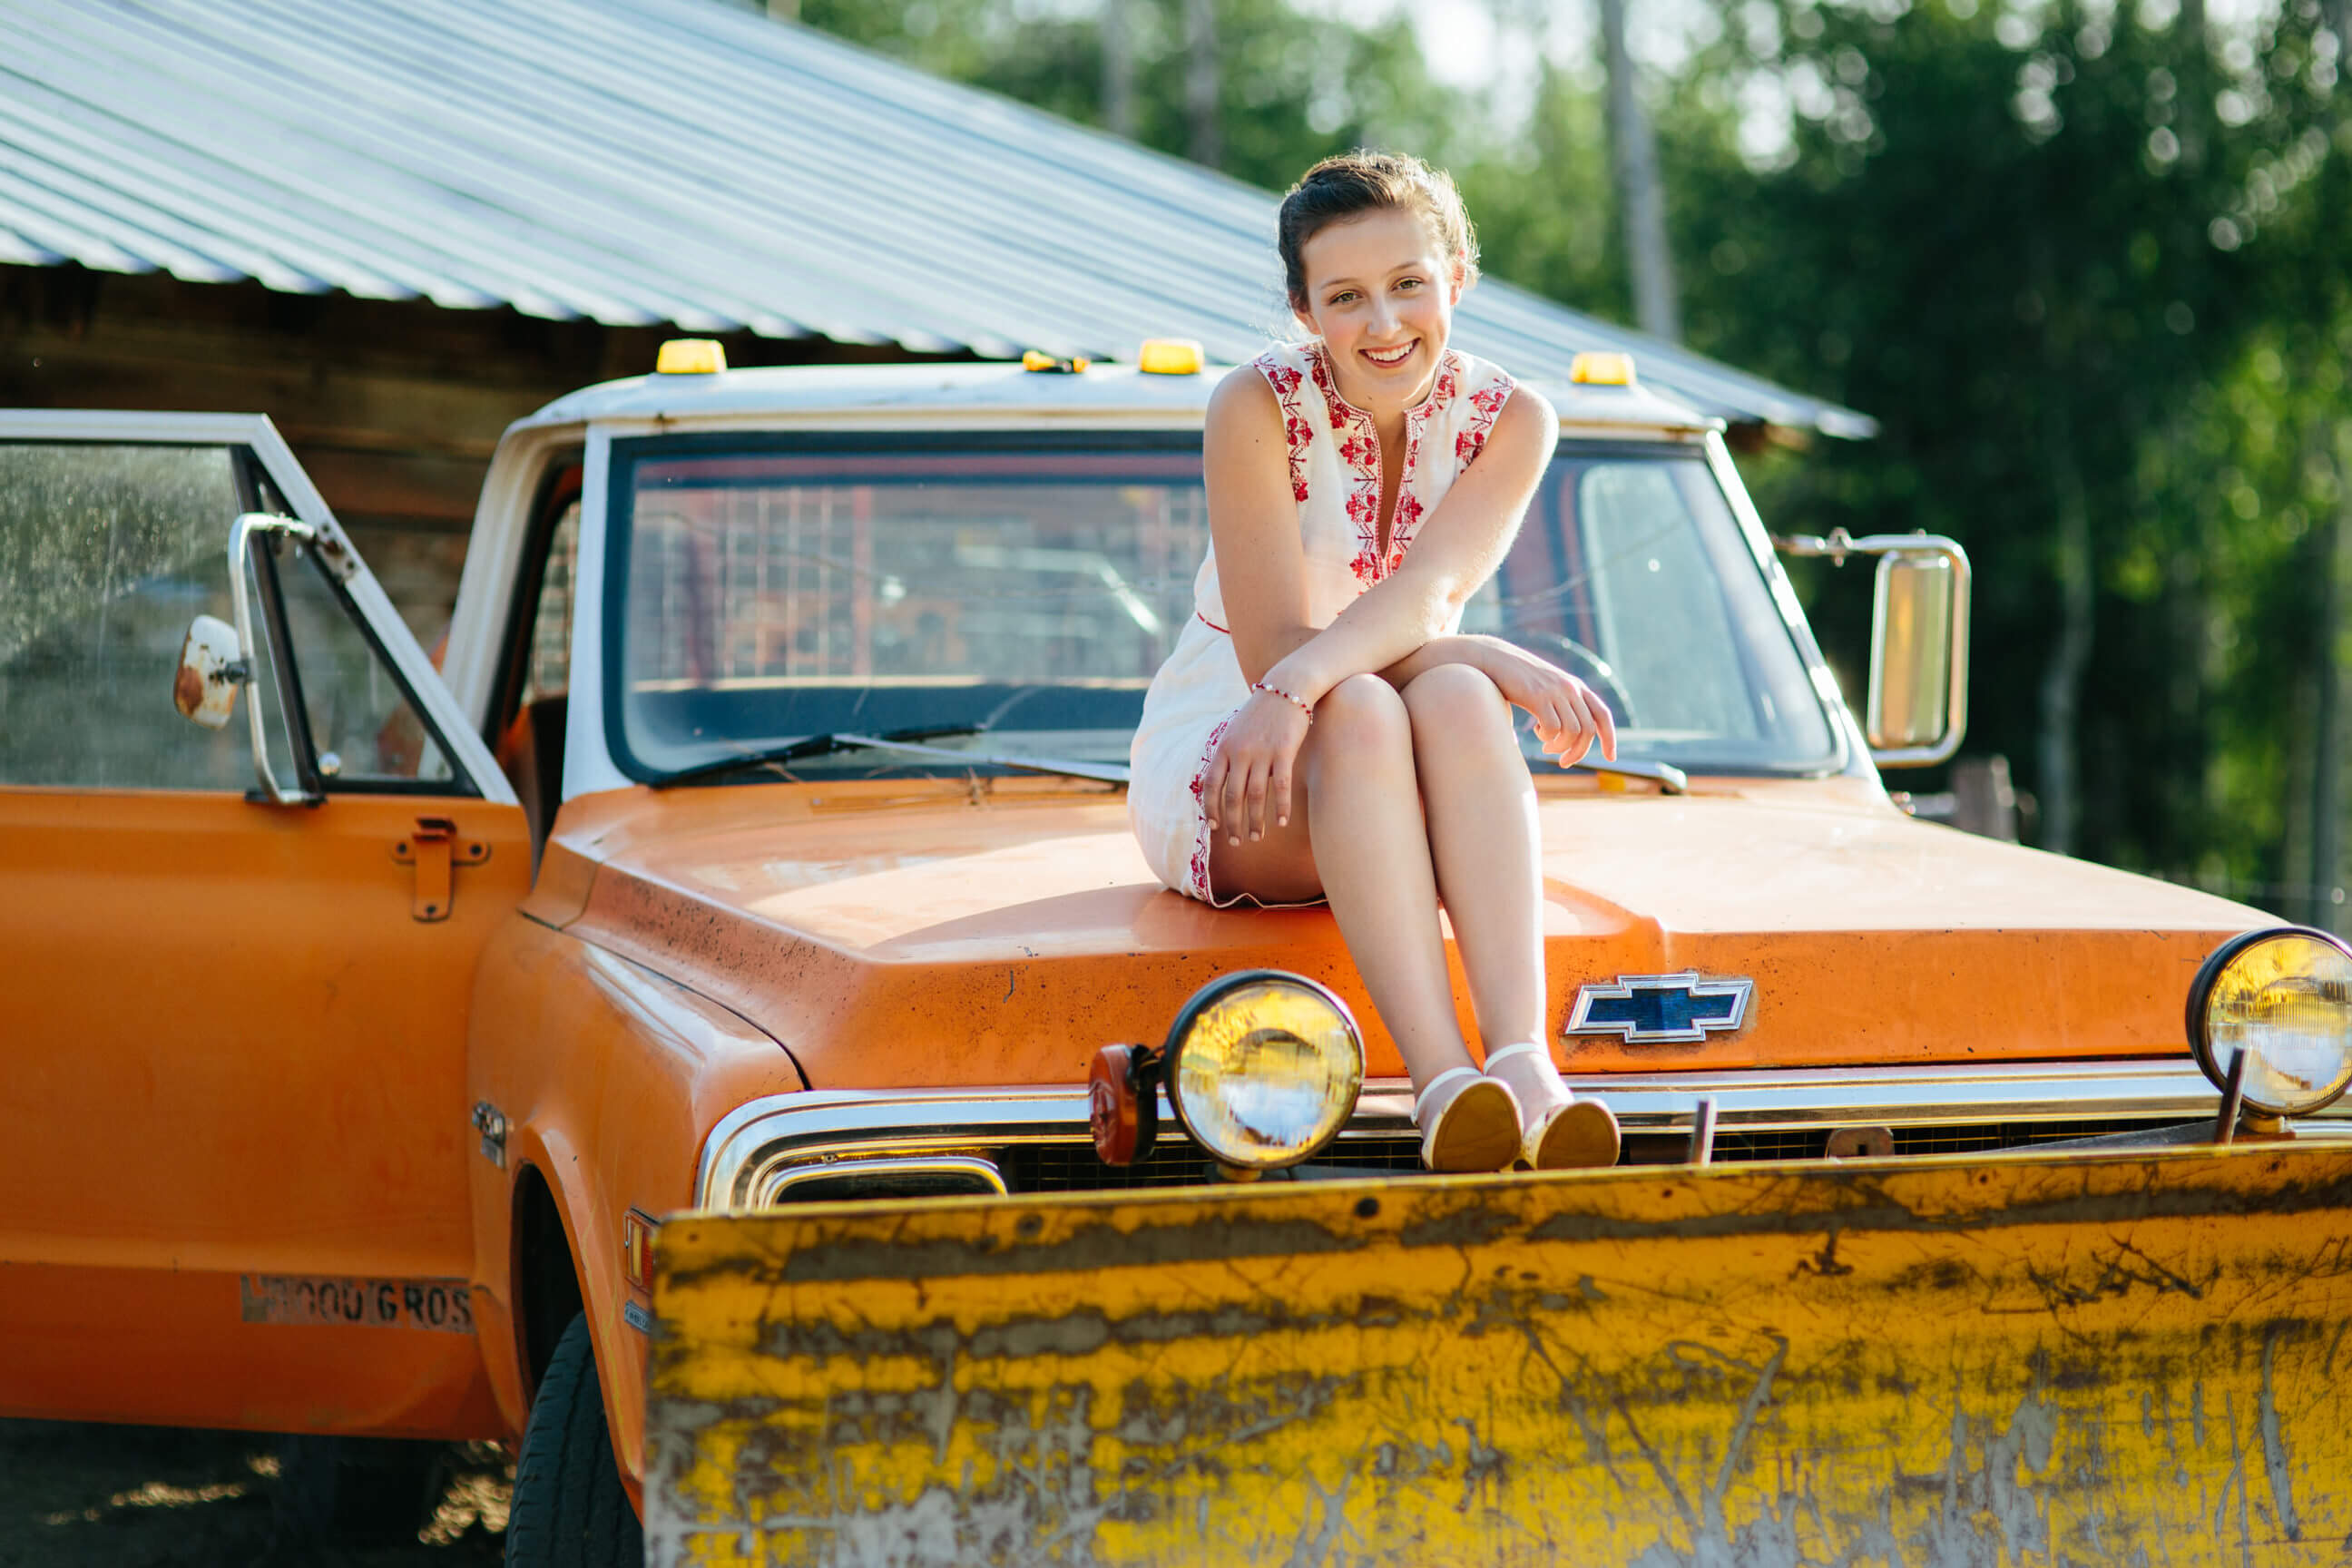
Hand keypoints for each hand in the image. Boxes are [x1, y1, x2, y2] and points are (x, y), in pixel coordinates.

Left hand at [1203, 689, 1312, 844]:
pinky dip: (1281, 808)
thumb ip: (1228, 755)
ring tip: (1257, 838)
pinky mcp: (1284, 752)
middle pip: (1232, 797)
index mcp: (1224, 748)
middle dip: (1232, 824)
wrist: (1286, 688)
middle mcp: (1239, 752)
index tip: (1215, 828)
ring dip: (1255, 821)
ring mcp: (1262, 752)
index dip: (1211, 810)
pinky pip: (1280, 787)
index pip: (1211, 786)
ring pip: (1255, 797)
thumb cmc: (1261, 713)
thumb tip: (1220, 783)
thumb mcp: (1235, 730)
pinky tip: (1282, 822)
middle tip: (1237, 842)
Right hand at [1475, 642, 1617, 767]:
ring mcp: (1555, 691)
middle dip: (1578, 752)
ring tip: (1547, 748)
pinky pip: (1553, 728)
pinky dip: (1547, 737)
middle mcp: (1571, 688)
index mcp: (1577, 687)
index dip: (1609, 738)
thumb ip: (1561, 705)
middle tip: (1564, 762)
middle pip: (1588, 730)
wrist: (1495, 659)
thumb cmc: (1519, 679)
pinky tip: (1538, 732)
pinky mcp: (1538, 697)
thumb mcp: (1548, 689)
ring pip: (1572, 732)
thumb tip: (1568, 736)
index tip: (1611, 758)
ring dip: (1560, 747)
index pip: (1602, 715)